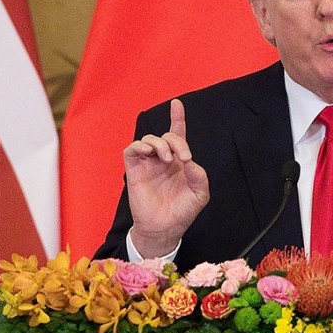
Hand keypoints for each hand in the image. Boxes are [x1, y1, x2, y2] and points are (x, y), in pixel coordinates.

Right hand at [124, 99, 209, 257]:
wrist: (165, 229)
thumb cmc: (182, 212)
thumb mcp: (199, 194)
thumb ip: (199, 175)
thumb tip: (189, 161)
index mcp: (179, 162)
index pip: (177, 135)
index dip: (177, 118)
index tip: (176, 104)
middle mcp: (163, 160)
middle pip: (167, 136)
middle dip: (176, 141)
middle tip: (182, 158)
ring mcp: (148, 164)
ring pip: (149, 140)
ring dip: (160, 144)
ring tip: (167, 159)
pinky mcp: (134, 170)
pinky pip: (132, 150)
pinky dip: (140, 146)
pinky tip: (149, 152)